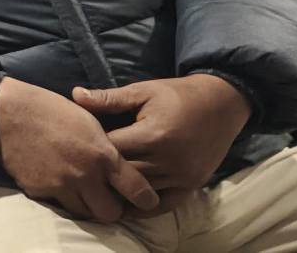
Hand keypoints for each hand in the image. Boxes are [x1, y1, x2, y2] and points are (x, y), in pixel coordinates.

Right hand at [0, 76, 157, 221]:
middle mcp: (84, 175)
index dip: (146, 199)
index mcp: (103, 155)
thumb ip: (107, 151)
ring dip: (86, 204)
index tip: (146, 199)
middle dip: (112, 208)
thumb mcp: (90, 122)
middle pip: (110, 213)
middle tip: (108, 197)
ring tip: (82, 190)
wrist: (8, 111)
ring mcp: (60, 185)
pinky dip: (61, 197)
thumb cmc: (52, 110)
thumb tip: (120, 170)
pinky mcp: (38, 190)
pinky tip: (57, 180)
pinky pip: (57, 204)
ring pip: (84, 213)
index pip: (137, 190)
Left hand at [73, 74, 250, 193]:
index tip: (77, 146)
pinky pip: (165, 203)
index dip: (92, 149)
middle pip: (125, 174)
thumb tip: (74, 95)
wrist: (222, 104)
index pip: (112, 150)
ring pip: (142, 191)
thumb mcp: (143, 91)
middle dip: (103, 172)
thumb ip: (109, 98)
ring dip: (121, 190)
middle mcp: (169, 160)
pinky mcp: (193, 184)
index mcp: (154, 135)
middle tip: (82, 171)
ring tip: (97, 187)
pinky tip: (126, 204)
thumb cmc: (178, 95)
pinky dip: (144, 206)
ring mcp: (183, 175)